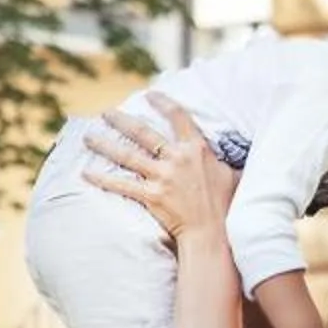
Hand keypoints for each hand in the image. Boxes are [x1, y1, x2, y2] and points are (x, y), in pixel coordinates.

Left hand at [82, 100, 235, 237]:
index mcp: (197, 149)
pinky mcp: (151, 196)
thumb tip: (241, 151)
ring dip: (105, 145)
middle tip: (106, 113)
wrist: (214, 232)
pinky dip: (103, 179)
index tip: (149, 94)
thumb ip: (228, 160)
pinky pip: (122, 185)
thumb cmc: (227, 206)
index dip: (163, 102)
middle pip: (143, 133)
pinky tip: (86, 173)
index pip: (178, 117)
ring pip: (127, 156)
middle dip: (122, 121)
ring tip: (88, 137)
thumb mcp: (235, 174)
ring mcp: (162, 177)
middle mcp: (177, 158)